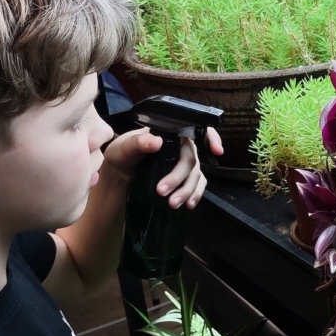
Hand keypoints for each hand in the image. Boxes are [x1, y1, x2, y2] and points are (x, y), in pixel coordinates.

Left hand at [102, 127, 222, 209]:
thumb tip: (157, 142)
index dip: (212, 138)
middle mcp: (183, 147)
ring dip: (187, 191)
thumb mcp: (125, 146)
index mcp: (172, 133)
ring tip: (172, 204)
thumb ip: (139, 143)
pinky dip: (195, 195)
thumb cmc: (123, 154)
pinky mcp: (185, 180)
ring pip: (196, 176)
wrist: (119, 174)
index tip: (217, 150)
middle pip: (191, 160)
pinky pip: (198, 186)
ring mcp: (186, 164)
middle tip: (162, 192)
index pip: (198, 129)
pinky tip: (189, 205)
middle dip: (179, 178)